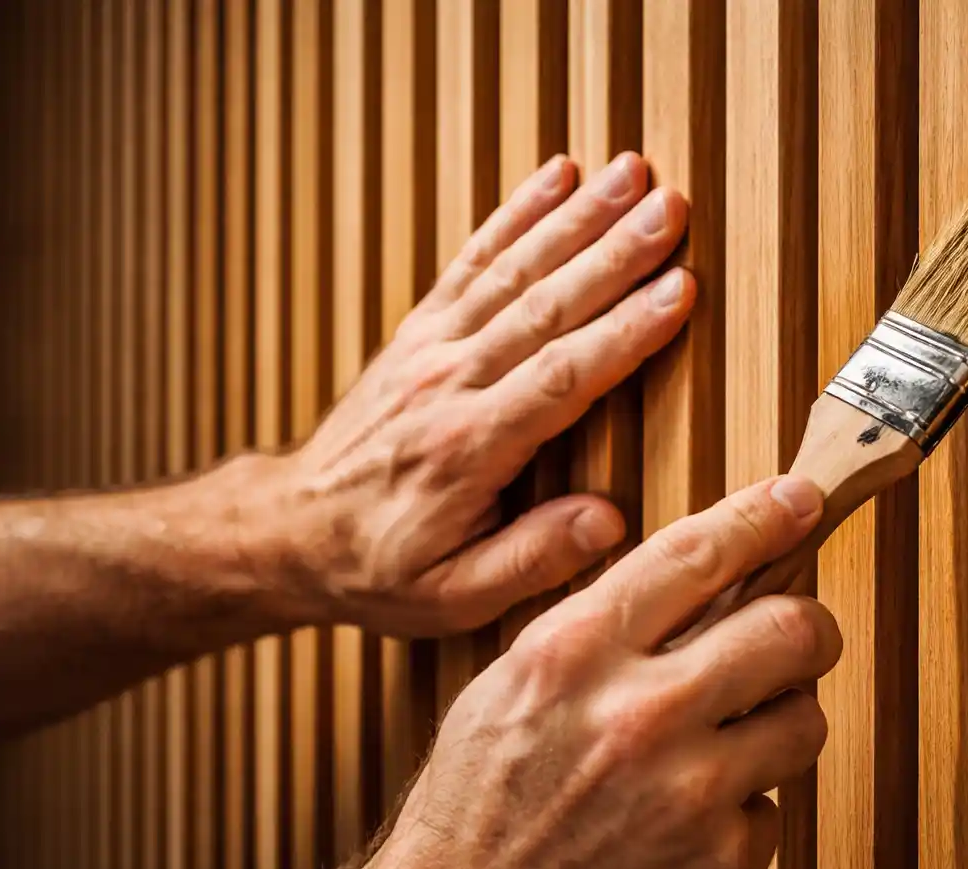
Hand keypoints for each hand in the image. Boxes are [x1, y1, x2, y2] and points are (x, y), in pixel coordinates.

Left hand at [262, 151, 692, 635]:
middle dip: (614, 252)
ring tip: (634, 173)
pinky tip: (557, 175)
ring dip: (578, 217)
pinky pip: (474, 261)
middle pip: (545, 304)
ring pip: (515, 271)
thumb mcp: (453, 597)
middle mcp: (449, 383)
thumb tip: (610, 521)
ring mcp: (432, 349)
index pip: (560, 377)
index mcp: (467, 448)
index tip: (678, 289)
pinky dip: (516, 214)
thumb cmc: (380, 570)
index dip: (623, 331)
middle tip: (672, 207)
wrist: (289, 531)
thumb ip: (533, 559)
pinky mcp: (422, 332)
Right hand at [352, 475, 839, 868]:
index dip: (765, 518)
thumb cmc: (476, 809)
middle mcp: (637, 713)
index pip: (698, 555)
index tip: (800, 502)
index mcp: (573, 653)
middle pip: (792, 629)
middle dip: (808, 629)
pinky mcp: (718, 863)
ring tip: (726, 746)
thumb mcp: (514, 688)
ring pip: (803, 718)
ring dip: (779, 724)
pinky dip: (742, 814)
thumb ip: (602, 632)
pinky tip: (687, 828)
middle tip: (800, 639)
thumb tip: (702, 588)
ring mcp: (687, 791)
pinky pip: (773, 809)